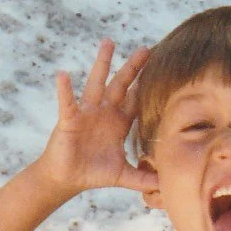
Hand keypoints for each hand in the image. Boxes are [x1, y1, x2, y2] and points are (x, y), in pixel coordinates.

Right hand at [38, 39, 157, 194]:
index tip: (164, 68)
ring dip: (103, 63)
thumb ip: (144, 179)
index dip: (148, 86)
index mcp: (119, 122)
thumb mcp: (123, 176)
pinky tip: (63, 74)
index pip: (137, 100)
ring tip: (109, 42)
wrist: (67, 178)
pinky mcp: (69, 120)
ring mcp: (87, 113)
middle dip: (133, 68)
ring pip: (97, 84)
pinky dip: (65, 89)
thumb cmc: (94, 173)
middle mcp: (105, 112)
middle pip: (121, 85)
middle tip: (146, 49)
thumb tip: (167, 188)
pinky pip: (67, 102)